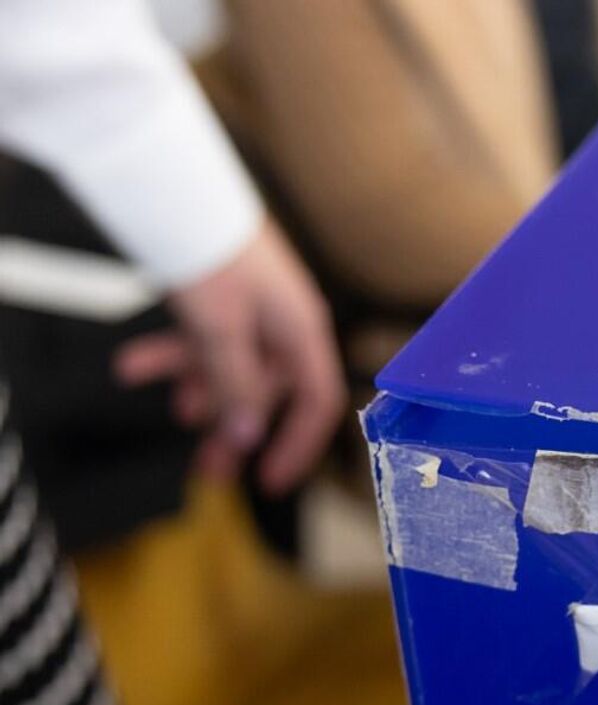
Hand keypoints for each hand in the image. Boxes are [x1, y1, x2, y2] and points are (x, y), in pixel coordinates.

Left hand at [114, 222, 344, 493]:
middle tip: (210, 470)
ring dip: (204, 394)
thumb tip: (245, 438)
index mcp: (303, 331)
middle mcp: (286, 325)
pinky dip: (178, 359)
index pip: (317, 403)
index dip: (298, 445)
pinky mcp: (226, 300)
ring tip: (175, 415)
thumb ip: (235, 386)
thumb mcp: (221, 330)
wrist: (177, 189)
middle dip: (237, 430)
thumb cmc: (211, 253)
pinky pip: (209, 343)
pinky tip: (140, 368)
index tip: (269, 480)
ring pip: (234, 369)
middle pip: (270, 393)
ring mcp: (256, 312)